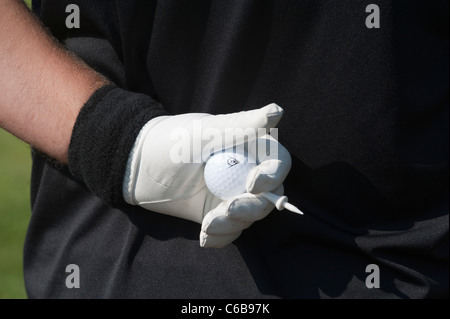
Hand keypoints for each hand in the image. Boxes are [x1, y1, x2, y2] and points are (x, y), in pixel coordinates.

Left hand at [123, 104, 291, 247]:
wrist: (135, 166)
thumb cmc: (169, 140)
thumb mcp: (204, 132)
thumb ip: (241, 126)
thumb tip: (277, 112)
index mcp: (248, 148)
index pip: (278, 163)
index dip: (273, 176)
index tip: (252, 184)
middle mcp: (243, 172)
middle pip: (270, 196)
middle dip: (252, 208)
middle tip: (227, 209)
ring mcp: (229, 194)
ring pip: (249, 217)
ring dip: (233, 224)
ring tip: (207, 224)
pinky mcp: (214, 213)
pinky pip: (228, 232)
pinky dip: (219, 237)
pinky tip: (203, 236)